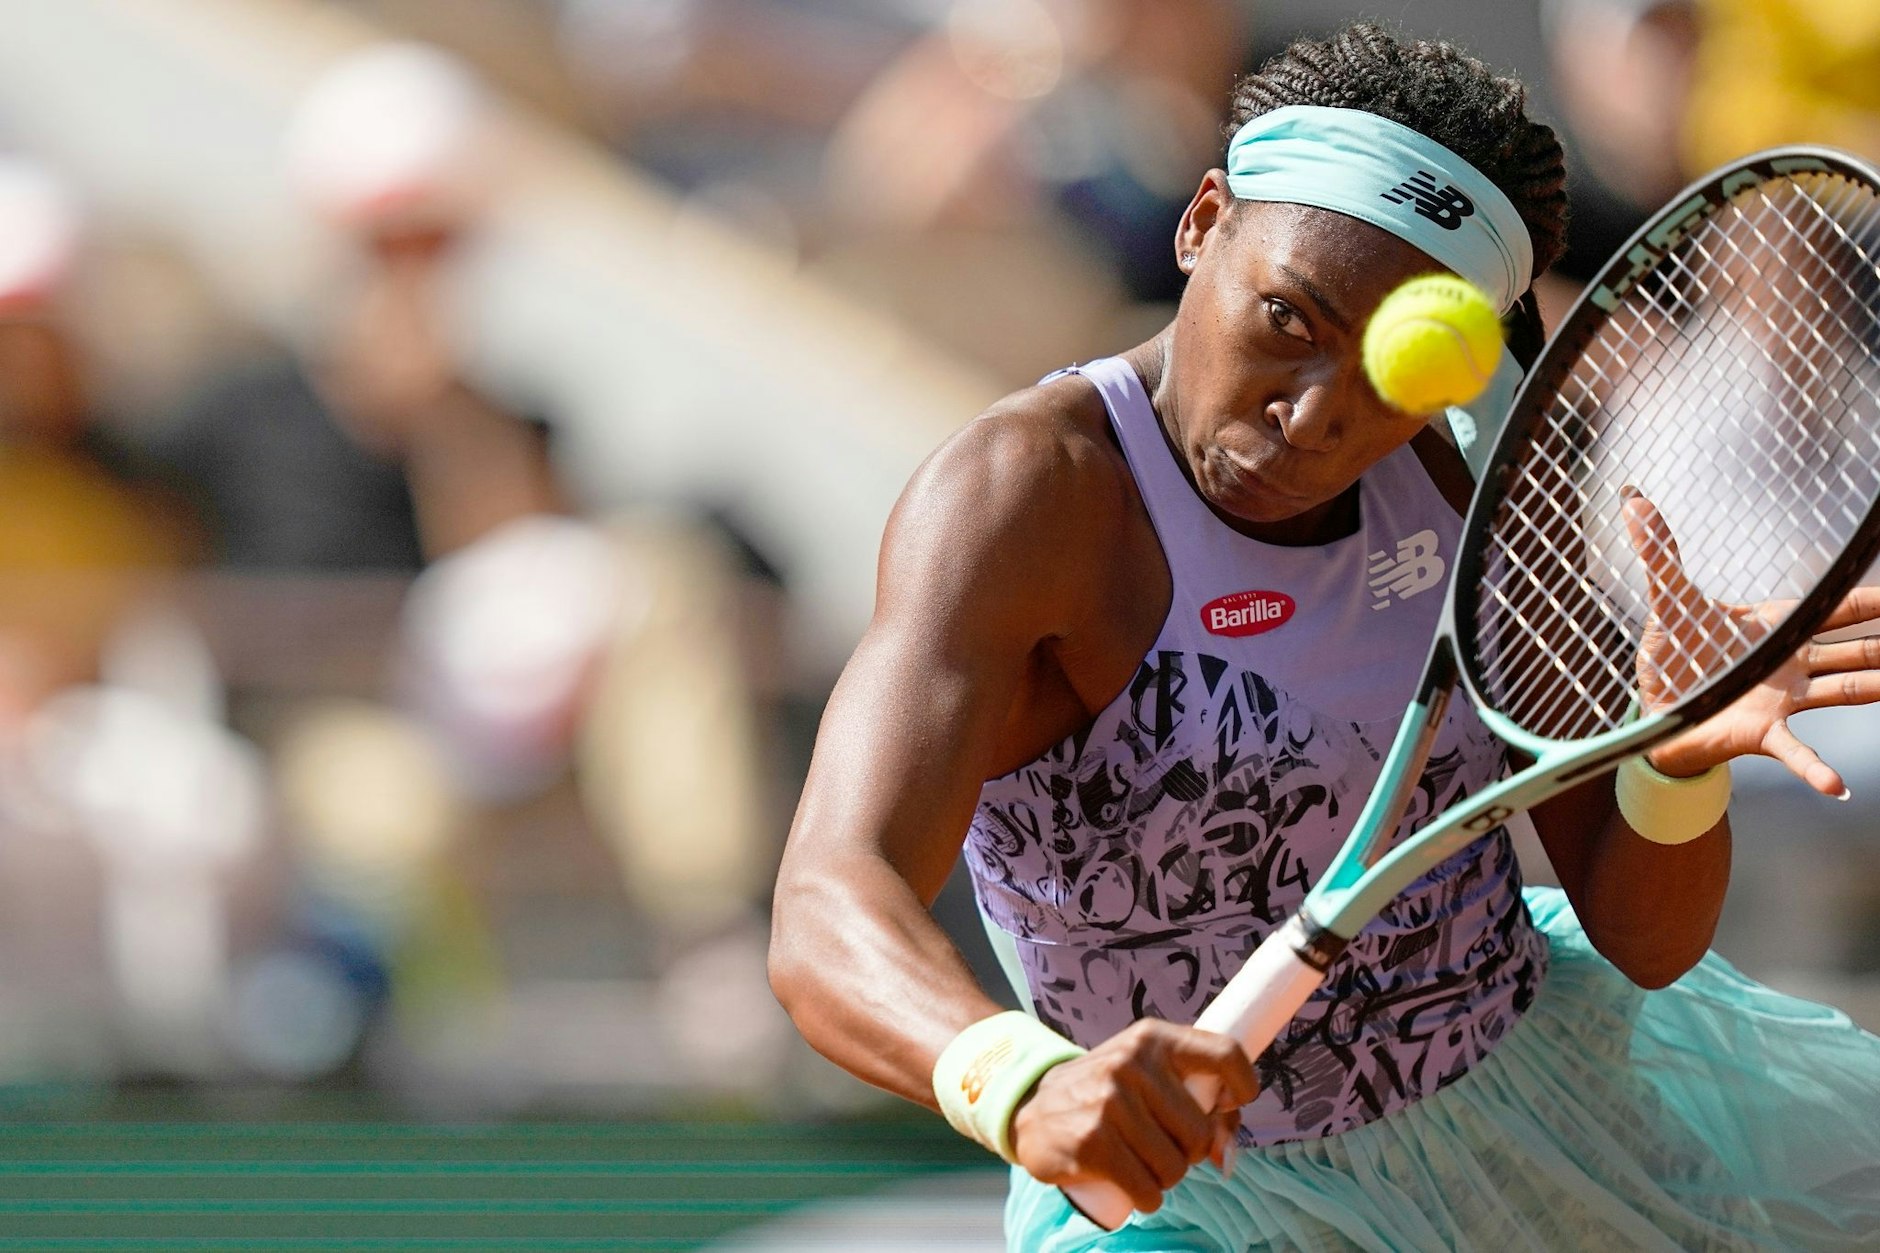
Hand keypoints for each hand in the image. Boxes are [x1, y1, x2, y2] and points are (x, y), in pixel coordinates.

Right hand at [1008, 1018, 1257, 1214]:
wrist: (1033, 1109)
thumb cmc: (1105, 1095)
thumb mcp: (1146, 1076)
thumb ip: (1195, 1101)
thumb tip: (1226, 1152)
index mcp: (1153, 1039)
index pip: (1224, 1054)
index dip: (1242, 1086)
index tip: (1232, 1104)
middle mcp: (1132, 1063)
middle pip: (1200, 1130)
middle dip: (1189, 1152)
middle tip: (1163, 1146)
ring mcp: (1109, 1101)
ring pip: (1175, 1166)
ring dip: (1165, 1179)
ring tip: (1141, 1163)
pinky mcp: (1092, 1141)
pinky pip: (1147, 1189)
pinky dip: (1147, 1198)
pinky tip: (1132, 1186)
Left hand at [1623, 488, 1879, 792]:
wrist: (1659, 706)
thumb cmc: (1677, 652)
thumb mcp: (1668, 599)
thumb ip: (1659, 553)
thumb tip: (1633, 501)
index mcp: (1779, 628)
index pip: (1839, 608)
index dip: (1873, 599)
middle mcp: (1793, 664)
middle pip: (1858, 648)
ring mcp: (1785, 699)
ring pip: (1846, 689)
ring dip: (1877, 687)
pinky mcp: (1763, 732)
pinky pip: (1797, 752)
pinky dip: (1816, 770)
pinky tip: (1837, 788)